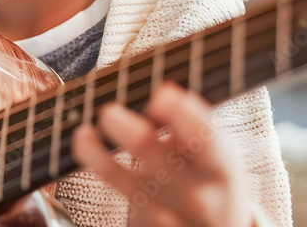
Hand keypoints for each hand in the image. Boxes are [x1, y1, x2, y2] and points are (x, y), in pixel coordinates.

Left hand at [72, 81, 255, 226]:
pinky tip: (85, 142)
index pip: (206, 140)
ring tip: (85, 131)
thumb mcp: (215, 152)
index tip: (161, 93)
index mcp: (221, 168)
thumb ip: (191, 125)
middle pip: (161, 163)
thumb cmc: (209, 178)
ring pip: (127, 184)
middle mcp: (197, 196)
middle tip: (109, 112)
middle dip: (133, 134)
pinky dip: (97, 163)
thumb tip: (158, 92)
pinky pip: (117, 195)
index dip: (183, 115)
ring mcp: (170, 217)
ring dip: (100, 154)